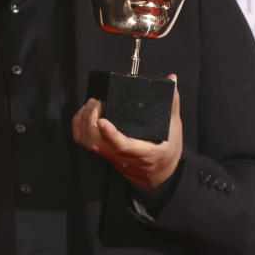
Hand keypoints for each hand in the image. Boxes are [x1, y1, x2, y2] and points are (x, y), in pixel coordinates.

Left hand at [71, 74, 182, 190]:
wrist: (159, 174)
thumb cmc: (167, 151)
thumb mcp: (174, 128)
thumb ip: (172, 104)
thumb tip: (171, 80)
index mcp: (144, 153)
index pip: (123, 147)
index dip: (110, 135)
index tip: (102, 120)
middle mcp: (124, 157)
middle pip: (97, 143)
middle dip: (90, 120)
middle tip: (96, 101)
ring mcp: (111, 157)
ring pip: (88, 143)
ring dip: (83, 122)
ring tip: (91, 104)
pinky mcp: (104, 154)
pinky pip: (85, 143)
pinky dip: (80, 127)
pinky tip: (85, 114)